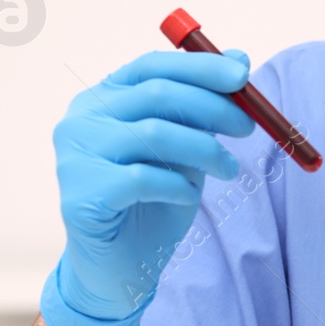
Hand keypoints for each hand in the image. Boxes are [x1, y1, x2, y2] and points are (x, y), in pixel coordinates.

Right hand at [42, 49, 254, 325]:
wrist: (121, 267)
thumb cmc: (154, 202)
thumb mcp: (187, 149)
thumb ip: (205, 107)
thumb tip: (240, 57)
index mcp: (103, 99)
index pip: (152, 66)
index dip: (200, 67)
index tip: (244, 76)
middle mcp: (81, 120)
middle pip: (157, 94)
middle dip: (214, 107)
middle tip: (249, 128)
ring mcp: (74, 155)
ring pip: (155, 134)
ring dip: (205, 150)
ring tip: (228, 170)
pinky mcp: (80, 193)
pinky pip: (144, 178)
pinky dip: (178, 186)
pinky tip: (187, 197)